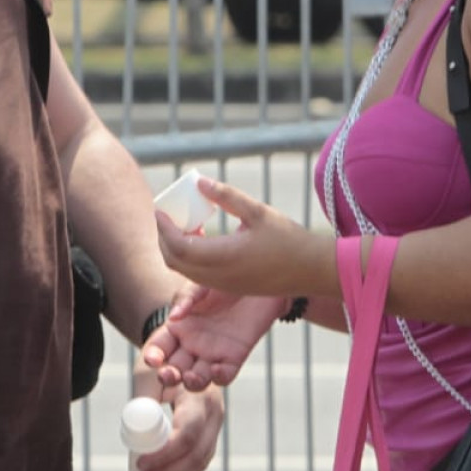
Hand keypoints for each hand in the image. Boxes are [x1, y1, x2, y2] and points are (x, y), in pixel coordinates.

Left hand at [128, 364, 223, 470]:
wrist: (183, 357)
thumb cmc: (160, 365)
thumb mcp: (149, 374)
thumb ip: (143, 399)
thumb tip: (135, 428)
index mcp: (201, 396)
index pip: (187, 434)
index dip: (164, 454)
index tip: (139, 463)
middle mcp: (215, 412)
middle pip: (196, 454)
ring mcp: (216, 425)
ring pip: (200, 462)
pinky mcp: (211, 435)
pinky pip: (200, 461)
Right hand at [144, 283, 286, 391]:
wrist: (260, 276)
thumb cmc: (227, 278)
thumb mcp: (202, 283)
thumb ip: (186, 297)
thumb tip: (173, 316)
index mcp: (179, 327)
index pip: (158, 347)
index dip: (153, 355)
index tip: (153, 359)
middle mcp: (193, 343)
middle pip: (174, 368)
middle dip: (168, 375)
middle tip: (168, 374)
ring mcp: (214, 352)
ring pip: (196, 378)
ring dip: (191, 382)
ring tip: (191, 377)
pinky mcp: (236, 356)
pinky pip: (225, 375)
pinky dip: (219, 377)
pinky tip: (217, 369)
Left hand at [155, 177, 321, 299]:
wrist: (310, 270)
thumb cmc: (288, 239)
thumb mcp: (258, 212)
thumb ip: (227, 197)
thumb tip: (200, 182)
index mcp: (223, 256)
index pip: (179, 246)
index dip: (164, 229)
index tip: (159, 210)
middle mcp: (218, 275)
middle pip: (174, 261)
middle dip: (164, 239)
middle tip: (166, 217)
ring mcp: (223, 285)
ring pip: (184, 270)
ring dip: (176, 249)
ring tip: (185, 224)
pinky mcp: (229, 288)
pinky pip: (197, 275)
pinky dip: (190, 258)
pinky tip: (203, 238)